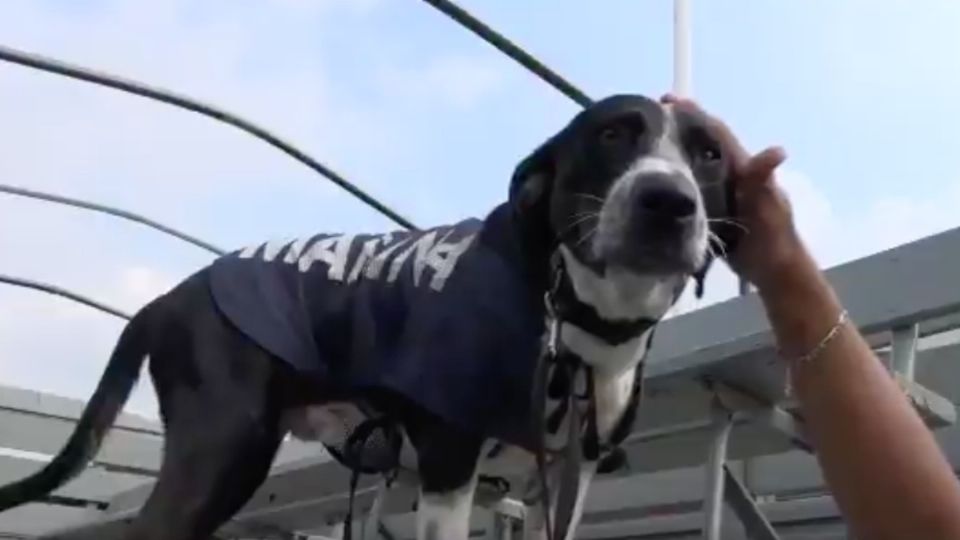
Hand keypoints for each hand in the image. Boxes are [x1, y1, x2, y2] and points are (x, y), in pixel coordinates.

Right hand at [661, 94, 811, 290]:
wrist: (775, 271)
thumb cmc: (773, 237)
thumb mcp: (768, 206)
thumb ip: (763, 180)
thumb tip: (778, 150)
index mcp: (742, 167)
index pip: (716, 133)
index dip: (695, 114)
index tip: (668, 100)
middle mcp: (730, 173)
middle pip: (702, 142)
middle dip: (679, 126)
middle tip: (648, 117)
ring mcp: (721, 191)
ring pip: (695, 163)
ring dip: (674, 149)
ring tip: (646, 142)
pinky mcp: (712, 210)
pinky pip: (690, 188)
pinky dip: (674, 178)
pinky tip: (655, 181)